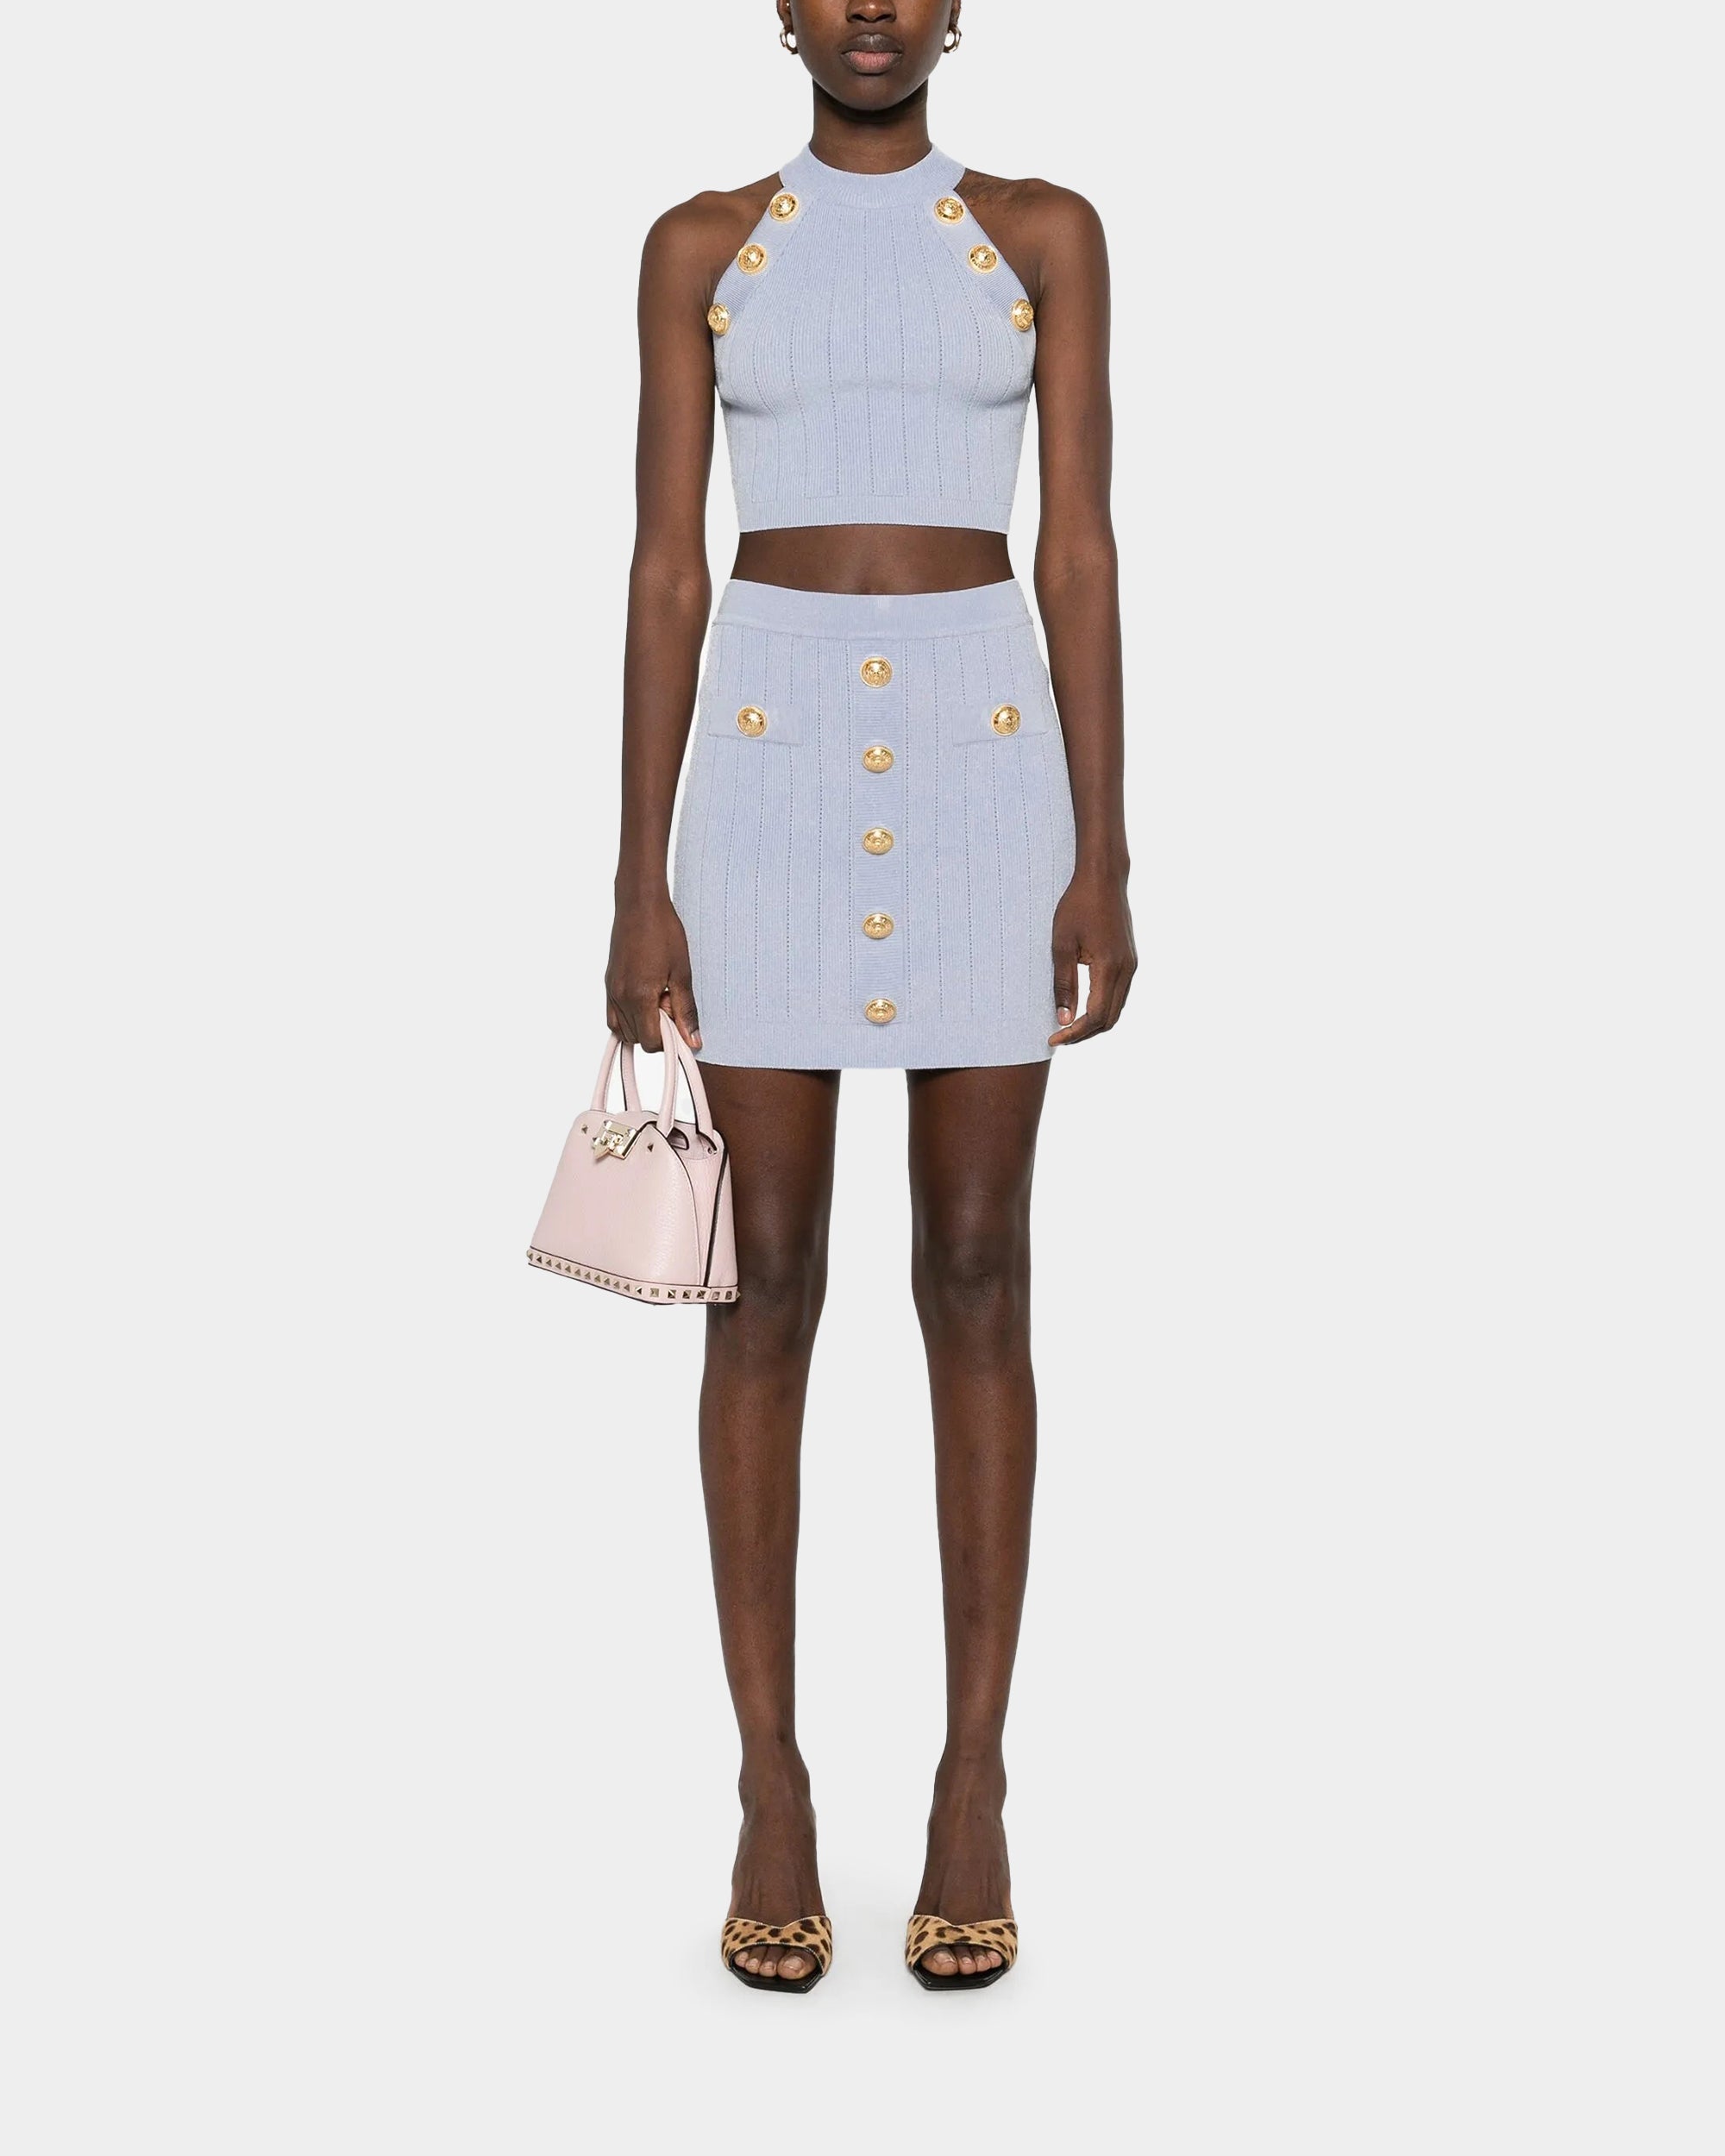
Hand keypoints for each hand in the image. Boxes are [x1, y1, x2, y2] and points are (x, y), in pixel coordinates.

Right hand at [605, 891, 700, 1052]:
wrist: (640, 904)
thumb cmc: (663, 932)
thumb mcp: (682, 974)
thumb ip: (686, 1011)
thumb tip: (693, 1041)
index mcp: (639, 997)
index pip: (650, 1041)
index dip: (668, 1038)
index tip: (679, 1018)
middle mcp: (620, 997)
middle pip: (636, 1038)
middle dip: (655, 1030)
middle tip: (670, 1003)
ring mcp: (611, 991)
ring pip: (623, 1030)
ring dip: (642, 1024)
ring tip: (659, 999)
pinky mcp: (608, 983)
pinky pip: (614, 1015)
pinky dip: (629, 1017)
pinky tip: (646, 999)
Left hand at [1049, 867, 1136, 1046]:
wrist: (1103, 878)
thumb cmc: (1078, 906)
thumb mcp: (1061, 945)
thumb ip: (1063, 984)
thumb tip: (1063, 1019)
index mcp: (1110, 967)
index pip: (1095, 1016)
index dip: (1074, 1033)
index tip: (1053, 1039)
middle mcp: (1126, 970)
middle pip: (1109, 1019)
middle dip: (1084, 1033)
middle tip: (1058, 1037)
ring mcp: (1131, 965)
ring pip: (1116, 1009)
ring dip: (1094, 1022)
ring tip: (1067, 1025)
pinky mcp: (1129, 959)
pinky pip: (1119, 994)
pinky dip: (1102, 1007)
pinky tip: (1082, 1006)